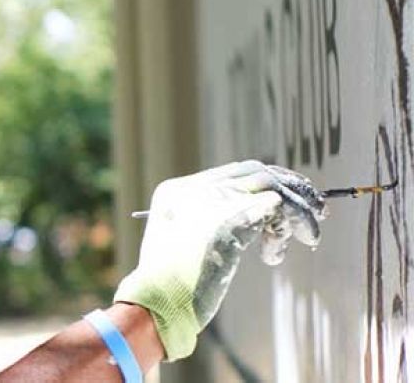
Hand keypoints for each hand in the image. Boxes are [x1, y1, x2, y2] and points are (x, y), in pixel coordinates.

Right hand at [114, 160, 325, 359]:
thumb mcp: (182, 241)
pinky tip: (273, 255)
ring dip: (298, 211)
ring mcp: (211, 202)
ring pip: (272, 187)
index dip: (271, 180)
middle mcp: (195, 189)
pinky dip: (286, 228)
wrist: (157, 302)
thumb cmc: (170, 282)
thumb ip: (208, 220)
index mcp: (177, 190)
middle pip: (257, 171)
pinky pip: (275, 210)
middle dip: (293, 188)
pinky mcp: (231, 220)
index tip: (294, 196)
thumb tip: (260, 210)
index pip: (235, 171)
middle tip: (317, 209)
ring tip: (307, 237)